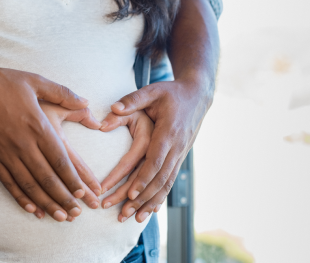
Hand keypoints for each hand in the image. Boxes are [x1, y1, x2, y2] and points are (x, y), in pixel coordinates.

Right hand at [0, 65, 101, 221]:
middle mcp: (23, 143)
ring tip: (60, 216)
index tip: (84, 192)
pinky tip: (32, 209)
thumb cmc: (0, 82)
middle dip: (64, 197)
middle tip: (77, 213)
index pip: (60, 159)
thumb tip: (86, 102)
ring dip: (46, 203)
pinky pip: (8, 183)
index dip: (73, 178)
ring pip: (29, 185)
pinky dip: (20, 198)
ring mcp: (4, 153)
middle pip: (47, 177)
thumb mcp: (35, 81)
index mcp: (37, 125)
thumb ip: (63, 93)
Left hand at [106, 80, 210, 221]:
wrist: (197, 96)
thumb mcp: (152, 91)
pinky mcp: (179, 158)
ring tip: (134, 219)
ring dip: (151, 203)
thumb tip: (112, 109)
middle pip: (159, 178)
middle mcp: (176, 146)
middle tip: (123, 213)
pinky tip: (150, 211)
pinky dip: (160, 197)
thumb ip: (132, 100)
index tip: (130, 194)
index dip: (143, 178)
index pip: (155, 160)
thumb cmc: (171, 93)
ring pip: (166, 184)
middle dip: (142, 198)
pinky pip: (170, 181)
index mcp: (168, 131)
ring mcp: (180, 154)